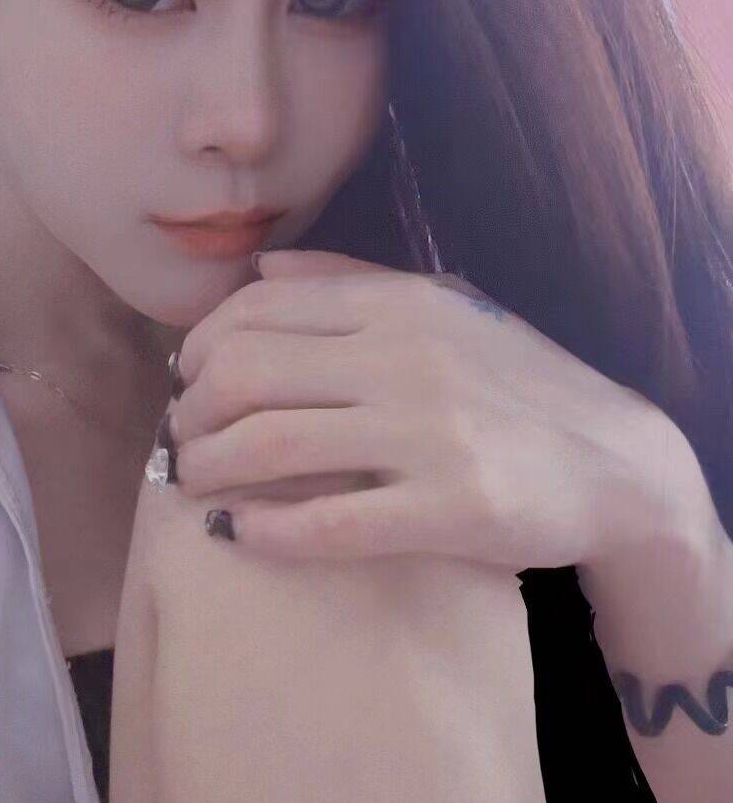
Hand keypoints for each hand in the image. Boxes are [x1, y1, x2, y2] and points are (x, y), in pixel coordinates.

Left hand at [167, 248, 674, 566]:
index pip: (257, 310)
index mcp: (401, 304)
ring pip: (270, 445)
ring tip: (194, 487)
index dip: (199, 351)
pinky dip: (263, 530)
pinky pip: (327, 523)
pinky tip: (237, 534)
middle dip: (192, 412)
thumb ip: (353, 281)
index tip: (187, 385)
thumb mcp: (448, 309)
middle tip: (182, 442)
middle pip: (245, 372)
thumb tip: (262, 268)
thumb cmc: (520, 386)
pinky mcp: (452, 510)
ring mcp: (429, 434)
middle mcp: (408, 358)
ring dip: (208, 470)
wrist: (620, 466)